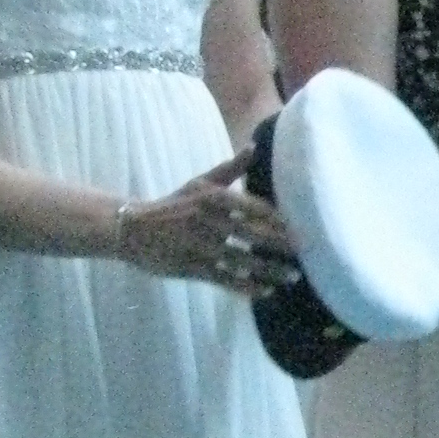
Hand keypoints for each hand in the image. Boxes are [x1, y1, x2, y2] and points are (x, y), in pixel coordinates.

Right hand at [116, 156, 301, 291]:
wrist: (132, 228)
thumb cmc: (173, 204)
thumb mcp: (199, 182)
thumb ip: (230, 168)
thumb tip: (255, 146)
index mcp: (212, 197)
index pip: (252, 208)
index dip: (277, 220)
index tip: (301, 228)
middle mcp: (208, 221)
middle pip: (251, 234)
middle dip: (280, 245)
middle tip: (306, 252)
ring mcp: (200, 246)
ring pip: (241, 260)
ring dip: (269, 270)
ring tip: (292, 277)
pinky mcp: (192, 268)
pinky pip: (225, 279)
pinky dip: (246, 286)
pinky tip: (266, 291)